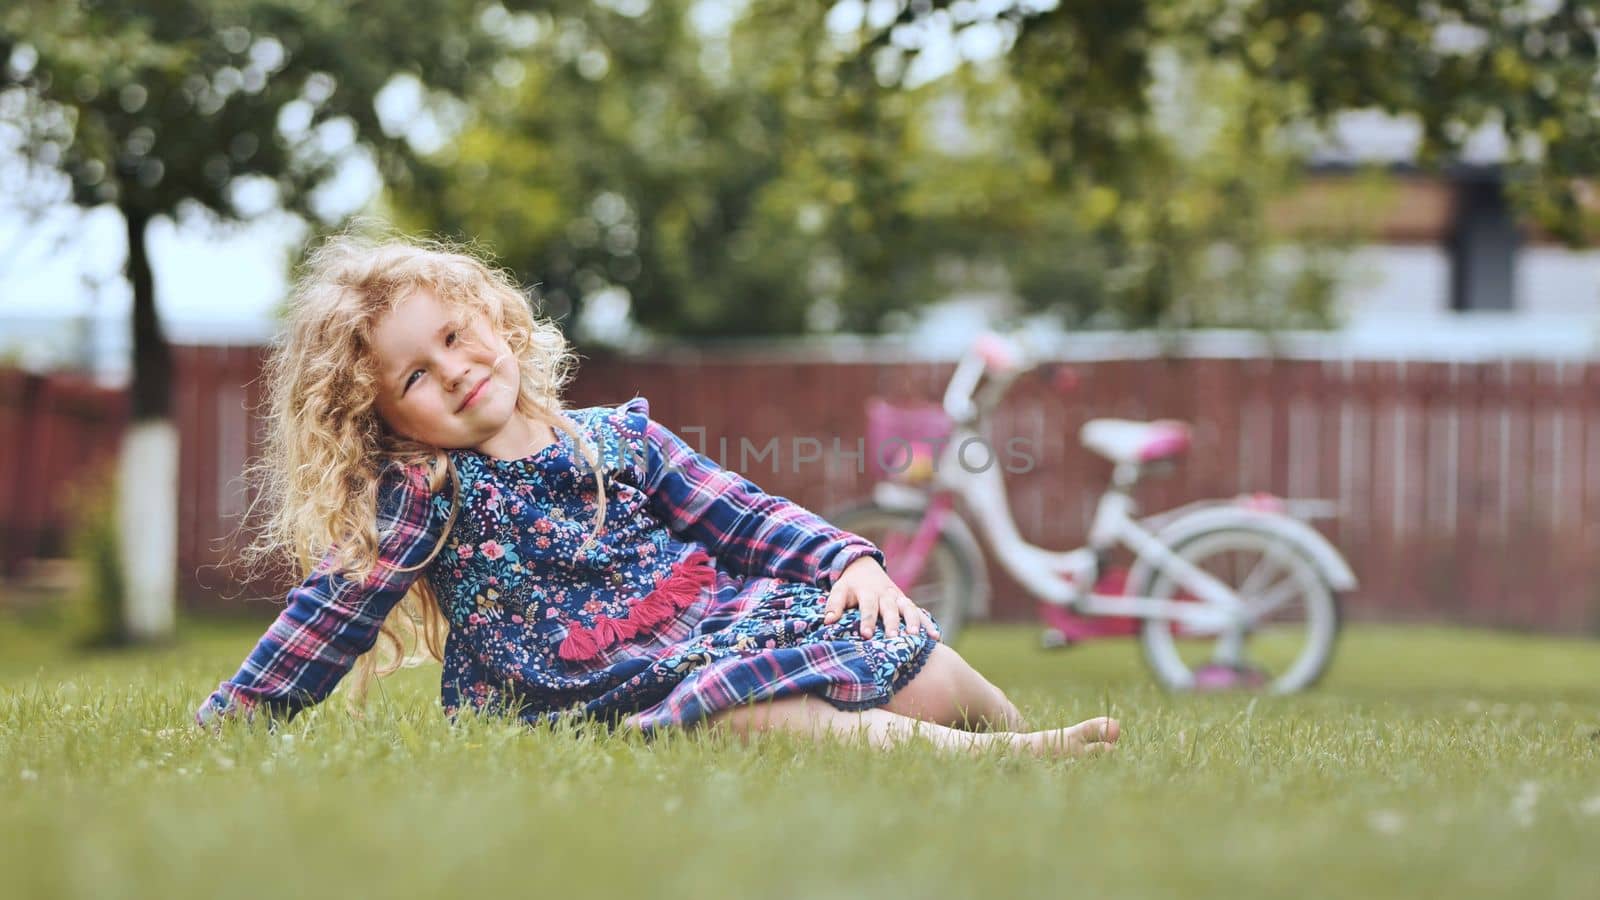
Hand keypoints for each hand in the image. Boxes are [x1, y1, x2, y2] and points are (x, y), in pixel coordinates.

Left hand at [822, 557, 940, 640]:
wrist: (864, 567)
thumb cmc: (850, 585)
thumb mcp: (839, 590)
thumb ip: (833, 604)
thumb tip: (828, 621)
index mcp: (867, 592)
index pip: (867, 607)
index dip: (867, 620)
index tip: (866, 635)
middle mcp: (885, 594)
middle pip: (890, 609)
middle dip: (893, 623)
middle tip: (894, 638)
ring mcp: (898, 598)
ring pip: (908, 609)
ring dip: (914, 622)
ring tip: (917, 636)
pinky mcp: (906, 602)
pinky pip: (919, 612)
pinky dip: (928, 623)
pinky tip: (936, 637)